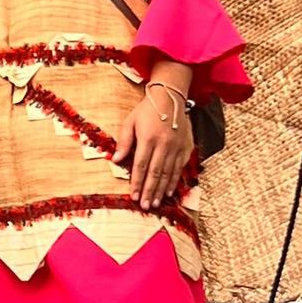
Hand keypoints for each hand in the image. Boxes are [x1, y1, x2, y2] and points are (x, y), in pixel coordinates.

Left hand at [112, 89, 191, 211]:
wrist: (170, 96)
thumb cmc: (147, 110)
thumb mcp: (130, 121)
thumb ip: (124, 141)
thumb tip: (115, 160)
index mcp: (148, 138)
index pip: (141, 165)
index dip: (136, 182)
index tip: (132, 196)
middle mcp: (164, 144)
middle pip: (155, 173)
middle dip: (149, 191)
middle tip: (144, 206)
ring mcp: (177, 146)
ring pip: (168, 173)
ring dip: (161, 190)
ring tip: (154, 203)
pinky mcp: (186, 147)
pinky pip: (179, 168)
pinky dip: (174, 181)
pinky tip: (169, 191)